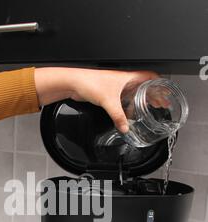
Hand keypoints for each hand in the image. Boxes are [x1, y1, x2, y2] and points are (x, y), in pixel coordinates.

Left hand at [35, 67, 158, 132]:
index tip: (166, 91)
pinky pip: (123, 100)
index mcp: (127, 77)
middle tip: (161, 103)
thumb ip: (118, 116)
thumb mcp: (108, 101)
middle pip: (143, 86)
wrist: (74, 83)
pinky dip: (128, 106)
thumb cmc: (89, 82)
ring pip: (133, 93)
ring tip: (149, 108)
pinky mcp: (108, 93)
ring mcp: (115, 87)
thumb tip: (125, 127)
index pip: (149, 76)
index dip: (159, 83)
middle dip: (153, 94)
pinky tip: (128, 114)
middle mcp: (123, 81)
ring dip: (141, 101)